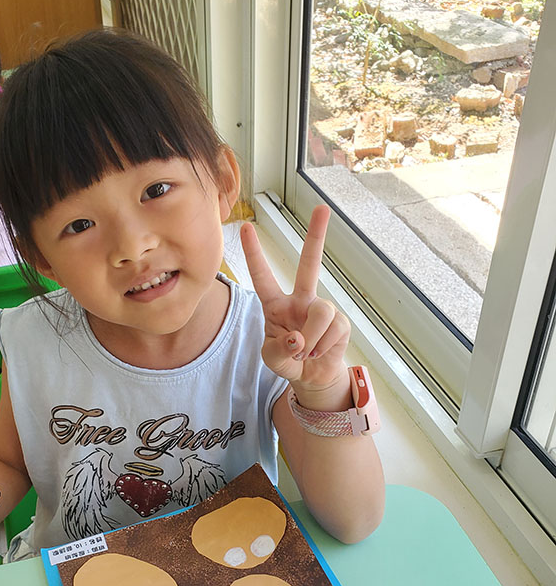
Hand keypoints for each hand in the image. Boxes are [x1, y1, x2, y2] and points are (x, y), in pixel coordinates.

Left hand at [240, 205, 349, 388]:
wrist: (312, 377)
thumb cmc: (287, 361)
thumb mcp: (272, 359)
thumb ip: (279, 349)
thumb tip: (298, 338)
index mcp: (275, 304)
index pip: (261, 276)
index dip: (253, 253)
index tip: (245, 226)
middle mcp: (299, 300)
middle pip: (309, 264)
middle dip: (316, 236)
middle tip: (322, 208)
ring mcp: (321, 309)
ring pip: (321, 311)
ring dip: (312, 336)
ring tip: (305, 352)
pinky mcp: (340, 323)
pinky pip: (333, 328)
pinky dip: (322, 345)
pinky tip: (318, 353)